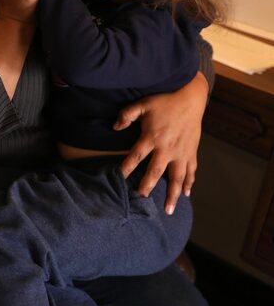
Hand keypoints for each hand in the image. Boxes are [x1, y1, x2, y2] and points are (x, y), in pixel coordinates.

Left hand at [117, 73, 208, 213]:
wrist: (190, 96)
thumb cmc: (164, 100)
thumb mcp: (142, 104)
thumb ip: (126, 115)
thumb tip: (114, 127)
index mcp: (152, 137)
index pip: (135, 156)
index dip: (126, 168)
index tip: (118, 179)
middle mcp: (167, 148)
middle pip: (156, 171)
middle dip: (148, 186)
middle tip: (141, 198)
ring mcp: (182, 151)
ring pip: (177, 176)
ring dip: (172, 193)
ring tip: (169, 209)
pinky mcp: (192, 151)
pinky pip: (191, 170)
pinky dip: (189, 182)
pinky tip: (186, 193)